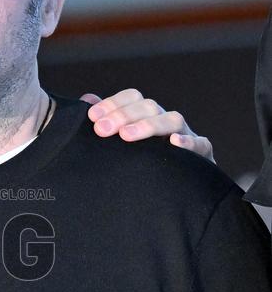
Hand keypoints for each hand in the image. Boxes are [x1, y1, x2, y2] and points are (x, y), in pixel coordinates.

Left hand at [80, 90, 214, 162]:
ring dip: (149, 125)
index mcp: (147, 116)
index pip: (133, 98)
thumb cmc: (144, 163)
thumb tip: (87, 99)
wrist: (179, 194)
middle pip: (149, 107)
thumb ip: (107, 121)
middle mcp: (166, 121)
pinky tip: (174, 143)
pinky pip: (201, 144)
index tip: (92, 117)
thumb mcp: (122, 144)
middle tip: (102, 129)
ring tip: (127, 136)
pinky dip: (189, 142)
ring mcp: (186, 136)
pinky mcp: (203, 156)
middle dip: (123, 116)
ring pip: (172, 120)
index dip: (113, 103)